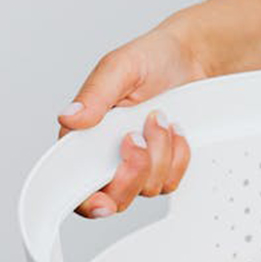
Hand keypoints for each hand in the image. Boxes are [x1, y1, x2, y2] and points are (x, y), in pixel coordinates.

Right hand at [57, 0, 260, 217]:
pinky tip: (177, 131)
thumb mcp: (120, 68)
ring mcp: (138, 163)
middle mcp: (108, 155)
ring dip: (160, 153)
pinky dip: (178, 157)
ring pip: (147, 188)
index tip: (104, 203)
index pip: (75, 185)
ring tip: (160, 118)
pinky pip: (171, 181)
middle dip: (133, 172)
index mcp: (85, 136)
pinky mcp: (164, 166)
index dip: (87, 202)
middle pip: (114, 198)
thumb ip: (94, 95)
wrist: (192, 59)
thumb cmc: (151, 58)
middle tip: (138, 137)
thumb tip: (68, 119)